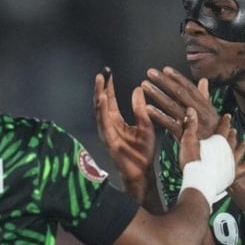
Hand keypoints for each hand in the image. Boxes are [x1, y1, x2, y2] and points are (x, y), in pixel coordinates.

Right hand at [93, 67, 154, 199]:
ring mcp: (107, 133)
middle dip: (101, 87)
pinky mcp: (109, 140)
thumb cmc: (143, 152)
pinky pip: (104, 122)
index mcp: (117, 122)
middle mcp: (109, 126)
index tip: (108, 72)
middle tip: (102, 72)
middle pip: (102, 103)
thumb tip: (138, 88)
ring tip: (100, 81)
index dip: (109, 86)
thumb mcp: (145, 124)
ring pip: (100, 111)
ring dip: (99, 95)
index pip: (111, 101)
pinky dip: (102, 110)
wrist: (142, 172)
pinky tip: (103, 99)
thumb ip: (140, 108)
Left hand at [142, 67, 219, 139]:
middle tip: (150, 72)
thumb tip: (203, 81)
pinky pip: (169, 123)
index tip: (165, 69)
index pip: (189, 88)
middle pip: (179, 93)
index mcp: (204, 105)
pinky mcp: (185, 135)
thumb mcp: (211, 114)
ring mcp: (192, 123)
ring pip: (172, 106)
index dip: (177, 78)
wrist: (218, 155)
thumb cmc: (214, 134)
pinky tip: (147, 108)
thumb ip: (205, 97)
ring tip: (145, 86)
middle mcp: (198, 111)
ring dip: (158, 94)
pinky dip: (158, 115)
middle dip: (164, 81)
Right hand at [180, 112, 244, 204]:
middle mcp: (228, 150)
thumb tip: (191, 109)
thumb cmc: (192, 161)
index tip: (228, 116)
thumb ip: (191, 125)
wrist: (199, 181)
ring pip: (239, 151)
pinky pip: (244, 168)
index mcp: (218, 141)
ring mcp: (232, 162)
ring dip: (241, 146)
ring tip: (244, 143)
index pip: (223, 127)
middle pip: (231, 139)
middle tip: (234, 130)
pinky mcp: (233, 174)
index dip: (225, 121)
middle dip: (232, 134)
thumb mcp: (188, 140)